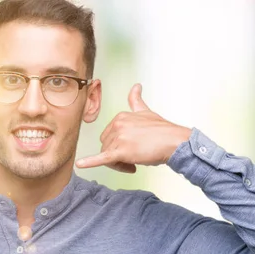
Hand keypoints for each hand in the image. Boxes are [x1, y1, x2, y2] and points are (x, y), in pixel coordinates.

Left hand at [76, 83, 191, 172]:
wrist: (176, 142)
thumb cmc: (163, 131)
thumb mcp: (146, 112)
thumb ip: (136, 100)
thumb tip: (136, 86)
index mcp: (120, 117)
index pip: (108, 136)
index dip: (118, 146)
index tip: (132, 150)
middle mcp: (117, 124)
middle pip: (106, 147)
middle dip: (117, 156)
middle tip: (134, 159)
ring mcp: (119, 137)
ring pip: (108, 157)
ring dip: (120, 164)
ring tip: (135, 163)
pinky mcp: (122, 151)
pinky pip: (102, 158)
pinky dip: (90, 162)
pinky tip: (80, 164)